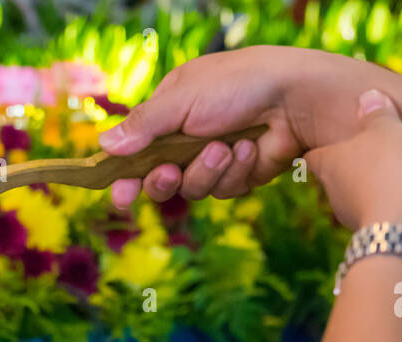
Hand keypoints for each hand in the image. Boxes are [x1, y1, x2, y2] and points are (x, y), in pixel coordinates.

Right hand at [98, 46, 401, 208]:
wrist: (298, 96)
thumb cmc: (239, 83)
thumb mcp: (183, 99)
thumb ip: (143, 125)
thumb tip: (104, 146)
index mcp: (170, 111)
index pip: (135, 151)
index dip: (124, 177)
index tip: (119, 197)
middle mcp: (188, 137)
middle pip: (159, 180)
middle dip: (163, 181)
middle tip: (168, 174)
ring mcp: (214, 158)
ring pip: (192, 189)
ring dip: (207, 170)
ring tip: (227, 146)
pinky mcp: (240, 175)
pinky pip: (223, 190)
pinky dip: (235, 171)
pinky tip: (250, 148)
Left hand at [304, 90, 401, 240]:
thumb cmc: (394, 168)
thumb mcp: (387, 129)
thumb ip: (378, 114)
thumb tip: (367, 98)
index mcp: (329, 165)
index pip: (313, 157)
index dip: (318, 148)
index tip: (325, 141)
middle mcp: (338, 194)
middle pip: (339, 177)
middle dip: (353, 166)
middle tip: (374, 149)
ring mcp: (361, 217)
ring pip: (365, 196)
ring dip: (380, 185)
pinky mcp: (386, 234)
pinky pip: (390, 213)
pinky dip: (400, 204)